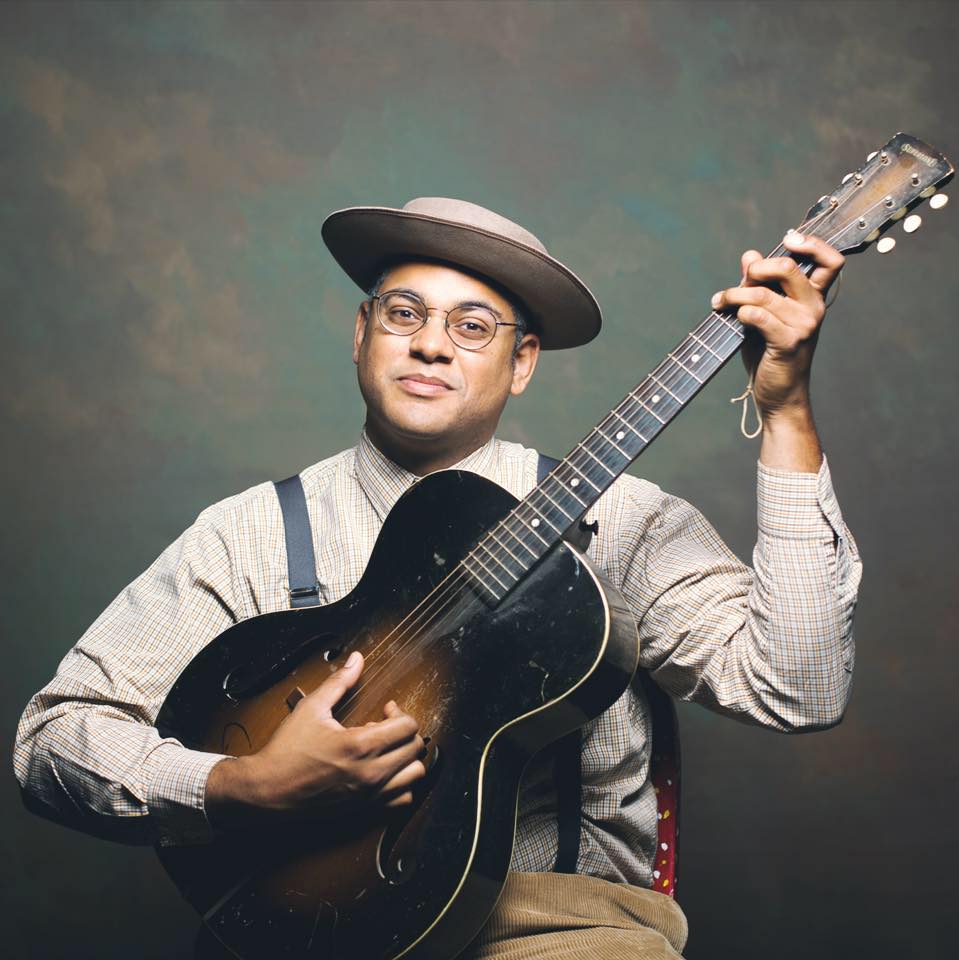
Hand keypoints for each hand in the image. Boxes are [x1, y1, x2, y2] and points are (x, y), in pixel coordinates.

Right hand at [206, 652, 426, 826]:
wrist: (268, 789)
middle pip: (416, 748)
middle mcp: (370, 773)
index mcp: (360, 746)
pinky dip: (402, 783)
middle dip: (405, 732)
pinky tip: (384, 771)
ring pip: (415, 775)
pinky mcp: (365, 809)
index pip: (408, 727)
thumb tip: (357, 659)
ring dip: (407, 757)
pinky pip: (403, 800)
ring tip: (387, 749)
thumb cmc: (287, 751)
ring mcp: (369, 795)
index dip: (400, 712)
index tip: (386, 710)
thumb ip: (340, 682)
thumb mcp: (312, 707)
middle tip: (384, 728)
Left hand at [710, 232, 844, 416]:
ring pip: (762, 294)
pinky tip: (731, 316)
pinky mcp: (788, 343)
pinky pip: (758, 316)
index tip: (787, 240)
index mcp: (813, 297)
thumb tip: (750, 255)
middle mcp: (814, 308)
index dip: (812, 243)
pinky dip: (739, 312)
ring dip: (733, 295)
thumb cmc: (769, 353)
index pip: (831, 261)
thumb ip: (758, 285)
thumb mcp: (763, 314)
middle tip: (738, 281)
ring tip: (719, 302)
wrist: (778, 395)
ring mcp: (804, 326)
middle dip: (755, 269)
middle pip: (788, 268)